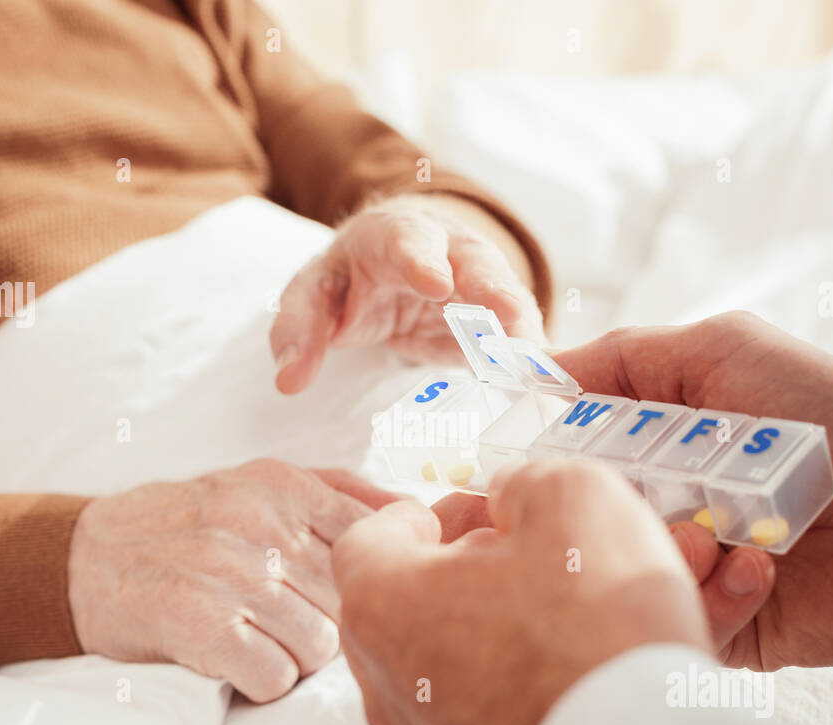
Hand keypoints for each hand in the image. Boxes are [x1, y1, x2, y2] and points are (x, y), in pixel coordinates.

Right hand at [68, 459, 397, 701]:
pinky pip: (275, 678)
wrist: (83, 557)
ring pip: (321, 645)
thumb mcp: (257, 483)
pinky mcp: (198, 627)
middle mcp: (259, 525)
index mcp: (283, 486)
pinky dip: (264, 682)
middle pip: (352, 600)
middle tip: (295, 623)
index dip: (378, 573)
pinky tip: (242, 664)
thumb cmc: (186, 524)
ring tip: (266, 642)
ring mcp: (229, 576)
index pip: (374, 533)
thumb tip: (414, 509)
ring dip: (299, 658)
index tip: (363, 590)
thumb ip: (337, 491)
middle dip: (333, 622)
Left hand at [270, 194, 542, 393]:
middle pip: (475, 262)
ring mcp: (480, 283)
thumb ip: (298, 331)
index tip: (437, 284)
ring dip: (521, 329)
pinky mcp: (497, 320)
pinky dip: (530, 356)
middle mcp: (448, 249)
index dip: (423, 260)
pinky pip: (518, 335)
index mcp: (393, 234)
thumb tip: (289, 381)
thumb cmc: (349, 280)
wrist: (392, 274)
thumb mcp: (312, 296)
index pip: (408, 241)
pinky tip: (544, 380)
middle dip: (491, 287)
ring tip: (534, 358)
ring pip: (506, 299)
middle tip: (507, 314)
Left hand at [333, 459, 717, 724]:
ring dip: (495, 647)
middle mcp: (390, 692)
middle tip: (529, 565)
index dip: (427, 514)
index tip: (473, 512)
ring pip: (448, 683)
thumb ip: (530, 482)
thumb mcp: (578, 499)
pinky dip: (522, 714)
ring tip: (568, 630)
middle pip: (407, 613)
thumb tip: (517, 498)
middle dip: (465, 580)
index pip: (369, 539)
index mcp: (386, 606)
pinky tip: (578, 697)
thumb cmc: (601, 641)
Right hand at [551, 312, 832, 669]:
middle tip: (646, 496)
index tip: (515, 463)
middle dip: (603, 510)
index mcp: (641, 448)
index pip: (555, 460)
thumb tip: (534, 373)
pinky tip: (765, 567)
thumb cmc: (829, 415)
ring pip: (619, 580)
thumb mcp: (723, 350)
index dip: (533, 462)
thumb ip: (625, 358)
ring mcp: (682, 570)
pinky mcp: (716, 626)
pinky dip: (716, 595)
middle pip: (575, 523)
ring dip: (665, 552)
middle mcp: (652, 509)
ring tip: (722, 535)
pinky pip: (679, 623)